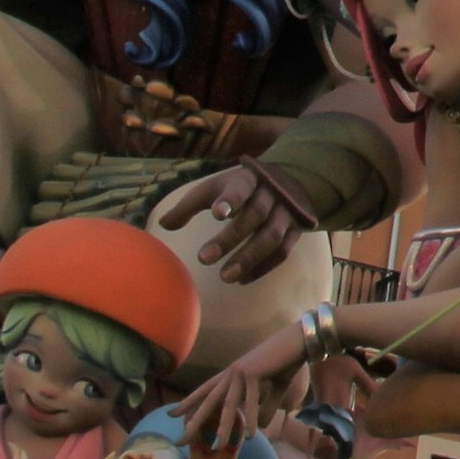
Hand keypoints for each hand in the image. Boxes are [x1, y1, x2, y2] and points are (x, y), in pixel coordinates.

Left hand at [157, 163, 315, 283]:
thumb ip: (190, 205)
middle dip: (230, 238)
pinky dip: (263, 267)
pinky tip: (242, 280)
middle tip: (203, 259)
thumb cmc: (239, 188)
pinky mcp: (296, 231)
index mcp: (249, 178)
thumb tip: (163, 225)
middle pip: (255, 216)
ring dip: (248, 258)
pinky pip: (282, 252)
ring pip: (271, 237)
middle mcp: (272, 194)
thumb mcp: (215, 187)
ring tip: (225, 277)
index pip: (240, 188)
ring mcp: (287, 213)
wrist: (288, 181)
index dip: (230, 200)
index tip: (216, 213)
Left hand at [177, 335, 300, 452]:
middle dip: (193, 422)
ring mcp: (240, 372)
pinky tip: (252, 435)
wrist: (299, 340)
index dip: (188, 402)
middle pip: (208, 402)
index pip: (204, 390)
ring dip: (223, 428)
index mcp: (231, 373)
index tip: (172, 414)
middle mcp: (230, 373)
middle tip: (179, 441)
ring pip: (228, 406)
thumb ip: (266, 407)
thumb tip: (262, 426)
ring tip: (217, 447)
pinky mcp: (254, 373)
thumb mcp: (274, 388)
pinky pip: (251, 402)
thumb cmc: (286, 362)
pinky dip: (252, 420)